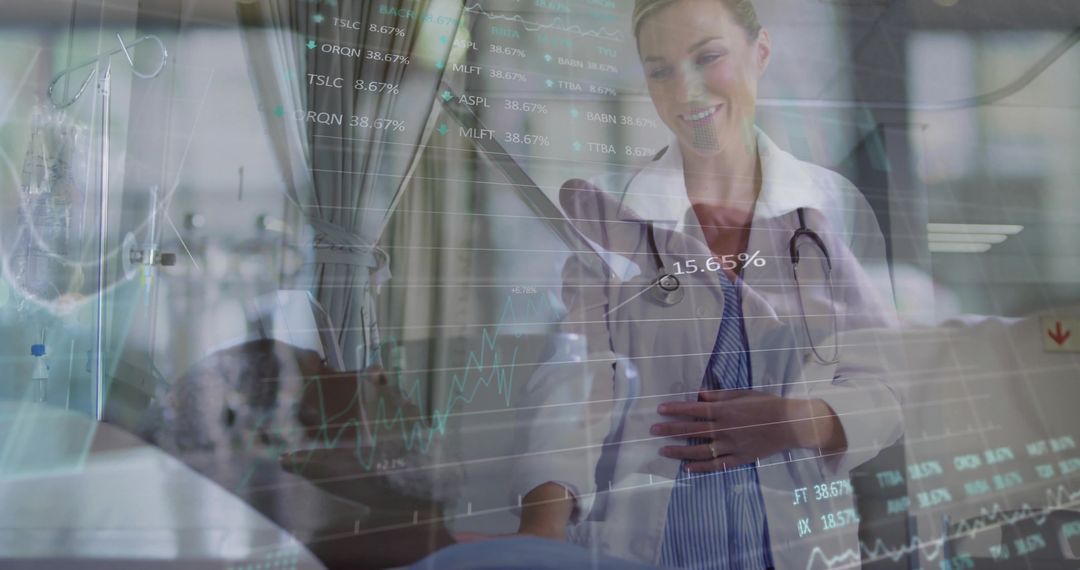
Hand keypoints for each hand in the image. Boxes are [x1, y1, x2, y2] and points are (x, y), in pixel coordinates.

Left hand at [651, 390, 844, 472]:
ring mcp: (732, 445)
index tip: (660, 409)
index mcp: (725, 410)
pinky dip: (701, 466)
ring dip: (680, 450)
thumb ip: (720, 396)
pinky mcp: (740, 458)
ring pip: (701, 450)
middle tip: (653, 430)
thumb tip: (699, 396)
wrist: (791, 424)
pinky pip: (717, 464)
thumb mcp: (743, 394)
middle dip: (670, 429)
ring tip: (664, 450)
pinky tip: (687, 467)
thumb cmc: (767, 405)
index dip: (676, 409)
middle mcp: (725, 428)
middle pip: (693, 429)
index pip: (694, 410)